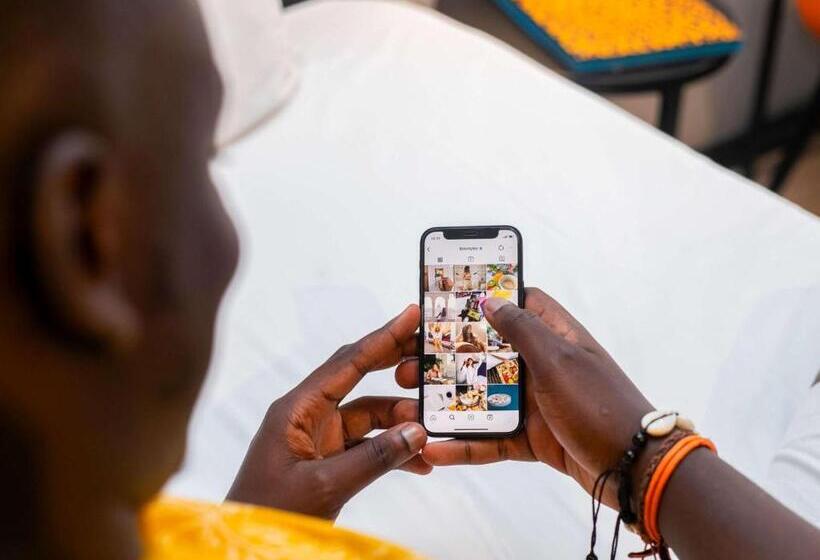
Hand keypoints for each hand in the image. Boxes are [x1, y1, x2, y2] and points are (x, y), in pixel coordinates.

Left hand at [227, 305, 430, 519]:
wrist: (248, 550)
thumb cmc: (269, 513)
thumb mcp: (325, 486)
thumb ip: (374, 459)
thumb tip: (417, 433)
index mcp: (297, 409)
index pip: (346, 363)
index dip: (382, 338)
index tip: (410, 316)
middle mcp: (308, 415)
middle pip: (358, 379)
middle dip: (395, 368)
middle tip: (430, 355)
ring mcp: (318, 437)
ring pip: (368, 416)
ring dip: (399, 423)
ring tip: (431, 432)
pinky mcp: (326, 459)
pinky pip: (367, 445)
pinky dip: (391, 451)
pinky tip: (418, 463)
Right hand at [412, 289, 652, 506]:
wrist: (635, 471)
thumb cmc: (601, 406)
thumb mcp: (558, 362)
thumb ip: (523, 330)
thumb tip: (491, 299)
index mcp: (555, 337)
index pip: (520, 303)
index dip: (487, 298)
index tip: (445, 302)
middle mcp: (543, 365)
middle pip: (489, 353)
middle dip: (450, 358)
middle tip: (410, 361)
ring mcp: (537, 402)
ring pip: (484, 397)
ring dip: (450, 402)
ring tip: (411, 403)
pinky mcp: (533, 437)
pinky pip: (492, 437)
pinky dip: (466, 444)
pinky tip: (436, 449)